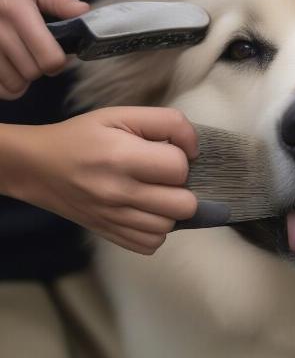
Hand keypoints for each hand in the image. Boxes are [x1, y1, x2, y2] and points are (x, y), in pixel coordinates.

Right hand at [0, 0, 88, 99]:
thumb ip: (60, 0)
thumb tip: (83, 11)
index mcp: (14, 7)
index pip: (49, 57)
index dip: (58, 61)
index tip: (56, 54)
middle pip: (33, 72)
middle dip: (40, 67)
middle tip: (35, 53)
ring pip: (15, 84)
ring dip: (22, 77)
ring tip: (18, 58)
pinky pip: (1, 90)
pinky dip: (7, 86)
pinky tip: (7, 68)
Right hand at [0, 107, 198, 254]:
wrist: (38, 167)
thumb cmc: (84, 137)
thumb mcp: (122, 114)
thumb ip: (167, 123)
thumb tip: (194, 149)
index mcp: (121, 157)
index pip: (179, 167)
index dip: (181, 156)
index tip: (167, 151)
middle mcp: (118, 193)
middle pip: (184, 205)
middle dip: (182, 187)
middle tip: (163, 175)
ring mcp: (113, 219)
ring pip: (170, 227)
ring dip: (169, 209)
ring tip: (153, 191)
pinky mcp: (110, 235)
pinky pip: (152, 244)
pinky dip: (154, 229)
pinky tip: (144, 209)